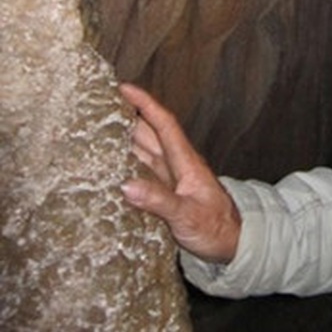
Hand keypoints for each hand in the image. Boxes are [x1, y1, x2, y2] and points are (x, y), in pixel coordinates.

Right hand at [119, 82, 241, 263]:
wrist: (231, 244)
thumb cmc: (215, 228)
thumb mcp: (187, 215)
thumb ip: (158, 201)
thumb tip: (125, 186)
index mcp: (185, 162)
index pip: (163, 124)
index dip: (145, 104)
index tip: (125, 88)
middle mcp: (176, 164)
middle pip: (150, 132)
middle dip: (128, 114)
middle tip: (102, 102)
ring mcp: (171, 178)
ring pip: (145, 149)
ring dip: (125, 137)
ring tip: (100, 126)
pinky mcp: (166, 192)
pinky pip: (143, 170)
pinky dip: (126, 163)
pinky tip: (111, 163)